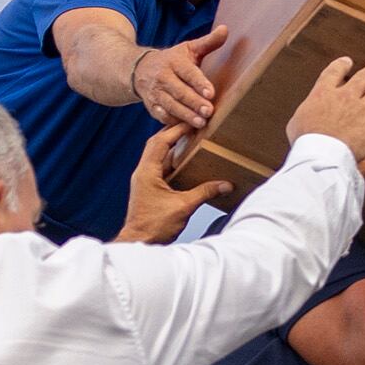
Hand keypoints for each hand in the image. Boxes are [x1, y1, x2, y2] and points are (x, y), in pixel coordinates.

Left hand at [120, 124, 239, 244]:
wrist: (139, 242)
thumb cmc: (154, 226)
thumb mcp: (184, 207)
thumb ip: (205, 192)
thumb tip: (226, 184)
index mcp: (147, 172)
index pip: (162, 142)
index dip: (177, 130)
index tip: (193, 122)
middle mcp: (143, 172)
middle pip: (157, 143)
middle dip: (174, 131)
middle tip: (191, 124)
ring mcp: (145, 179)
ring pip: (157, 154)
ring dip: (172, 144)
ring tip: (190, 136)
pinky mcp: (148, 187)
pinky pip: (160, 166)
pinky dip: (172, 159)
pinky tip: (185, 160)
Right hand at [132, 31, 233, 131]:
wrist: (140, 69)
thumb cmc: (173, 60)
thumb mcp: (189, 48)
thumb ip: (208, 42)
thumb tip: (225, 29)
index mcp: (174, 62)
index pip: (188, 73)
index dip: (199, 83)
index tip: (211, 93)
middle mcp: (163, 77)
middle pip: (179, 92)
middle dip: (194, 103)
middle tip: (208, 111)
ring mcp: (156, 92)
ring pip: (170, 105)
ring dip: (185, 115)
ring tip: (200, 123)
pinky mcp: (152, 106)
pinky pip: (161, 115)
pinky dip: (172, 122)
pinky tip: (185, 128)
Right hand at [287, 53, 364, 172]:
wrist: (319, 153)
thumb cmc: (304, 139)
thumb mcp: (297, 120)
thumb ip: (308, 110)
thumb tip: (309, 111)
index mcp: (325, 92)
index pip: (334, 72)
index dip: (342, 65)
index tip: (347, 61)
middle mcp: (348, 96)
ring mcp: (364, 111)